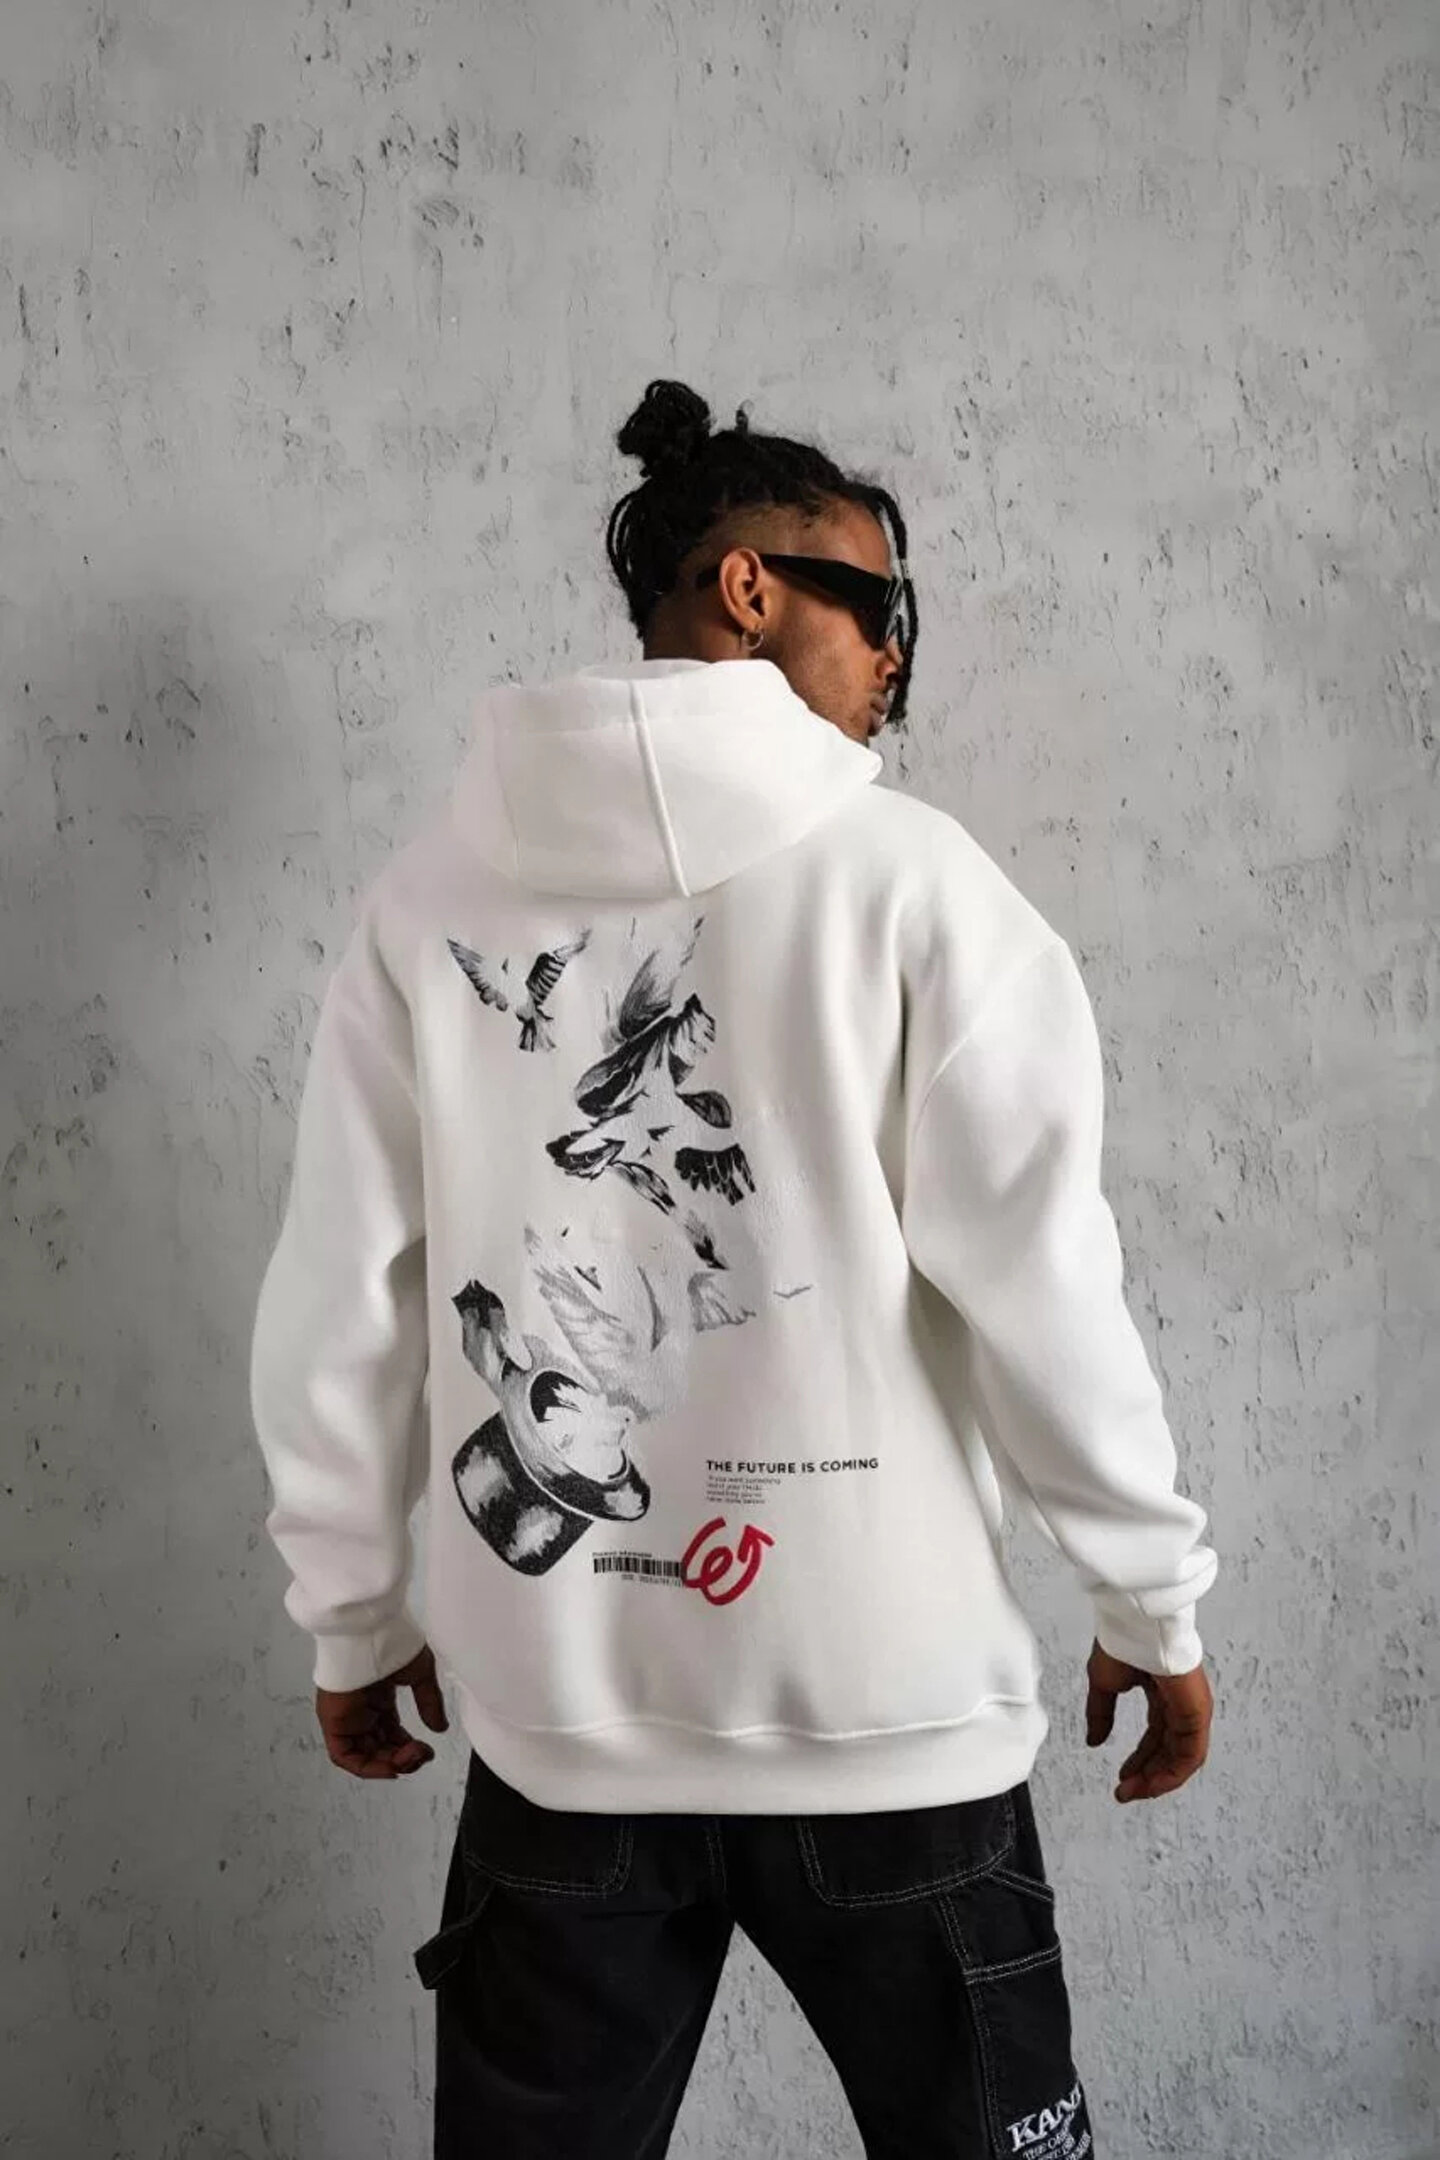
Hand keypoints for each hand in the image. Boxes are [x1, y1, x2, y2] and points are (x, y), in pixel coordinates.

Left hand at [315, 1643, 449, 1778]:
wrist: (369, 1629)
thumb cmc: (392, 1642)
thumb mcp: (419, 1674)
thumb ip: (429, 1702)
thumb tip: (440, 1728)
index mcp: (379, 1697)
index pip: (391, 1734)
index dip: (408, 1748)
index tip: (427, 1750)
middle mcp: (361, 1711)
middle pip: (379, 1748)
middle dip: (403, 1759)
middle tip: (422, 1755)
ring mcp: (347, 1717)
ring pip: (364, 1755)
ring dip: (389, 1765)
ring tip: (411, 1758)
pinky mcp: (334, 1722)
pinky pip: (345, 1756)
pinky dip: (366, 1767)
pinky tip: (390, 1767)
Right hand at [1084, 1638, 1211, 1802]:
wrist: (1134, 1623)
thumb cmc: (1123, 1640)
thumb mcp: (1104, 1684)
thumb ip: (1101, 1714)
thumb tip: (1094, 1740)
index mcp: (1161, 1693)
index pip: (1156, 1737)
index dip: (1139, 1761)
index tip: (1121, 1779)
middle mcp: (1179, 1704)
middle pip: (1168, 1750)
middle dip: (1147, 1775)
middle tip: (1126, 1792)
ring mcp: (1191, 1708)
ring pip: (1181, 1757)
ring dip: (1158, 1779)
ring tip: (1134, 1792)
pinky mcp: (1197, 1712)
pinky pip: (1191, 1753)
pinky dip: (1173, 1773)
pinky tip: (1154, 1784)